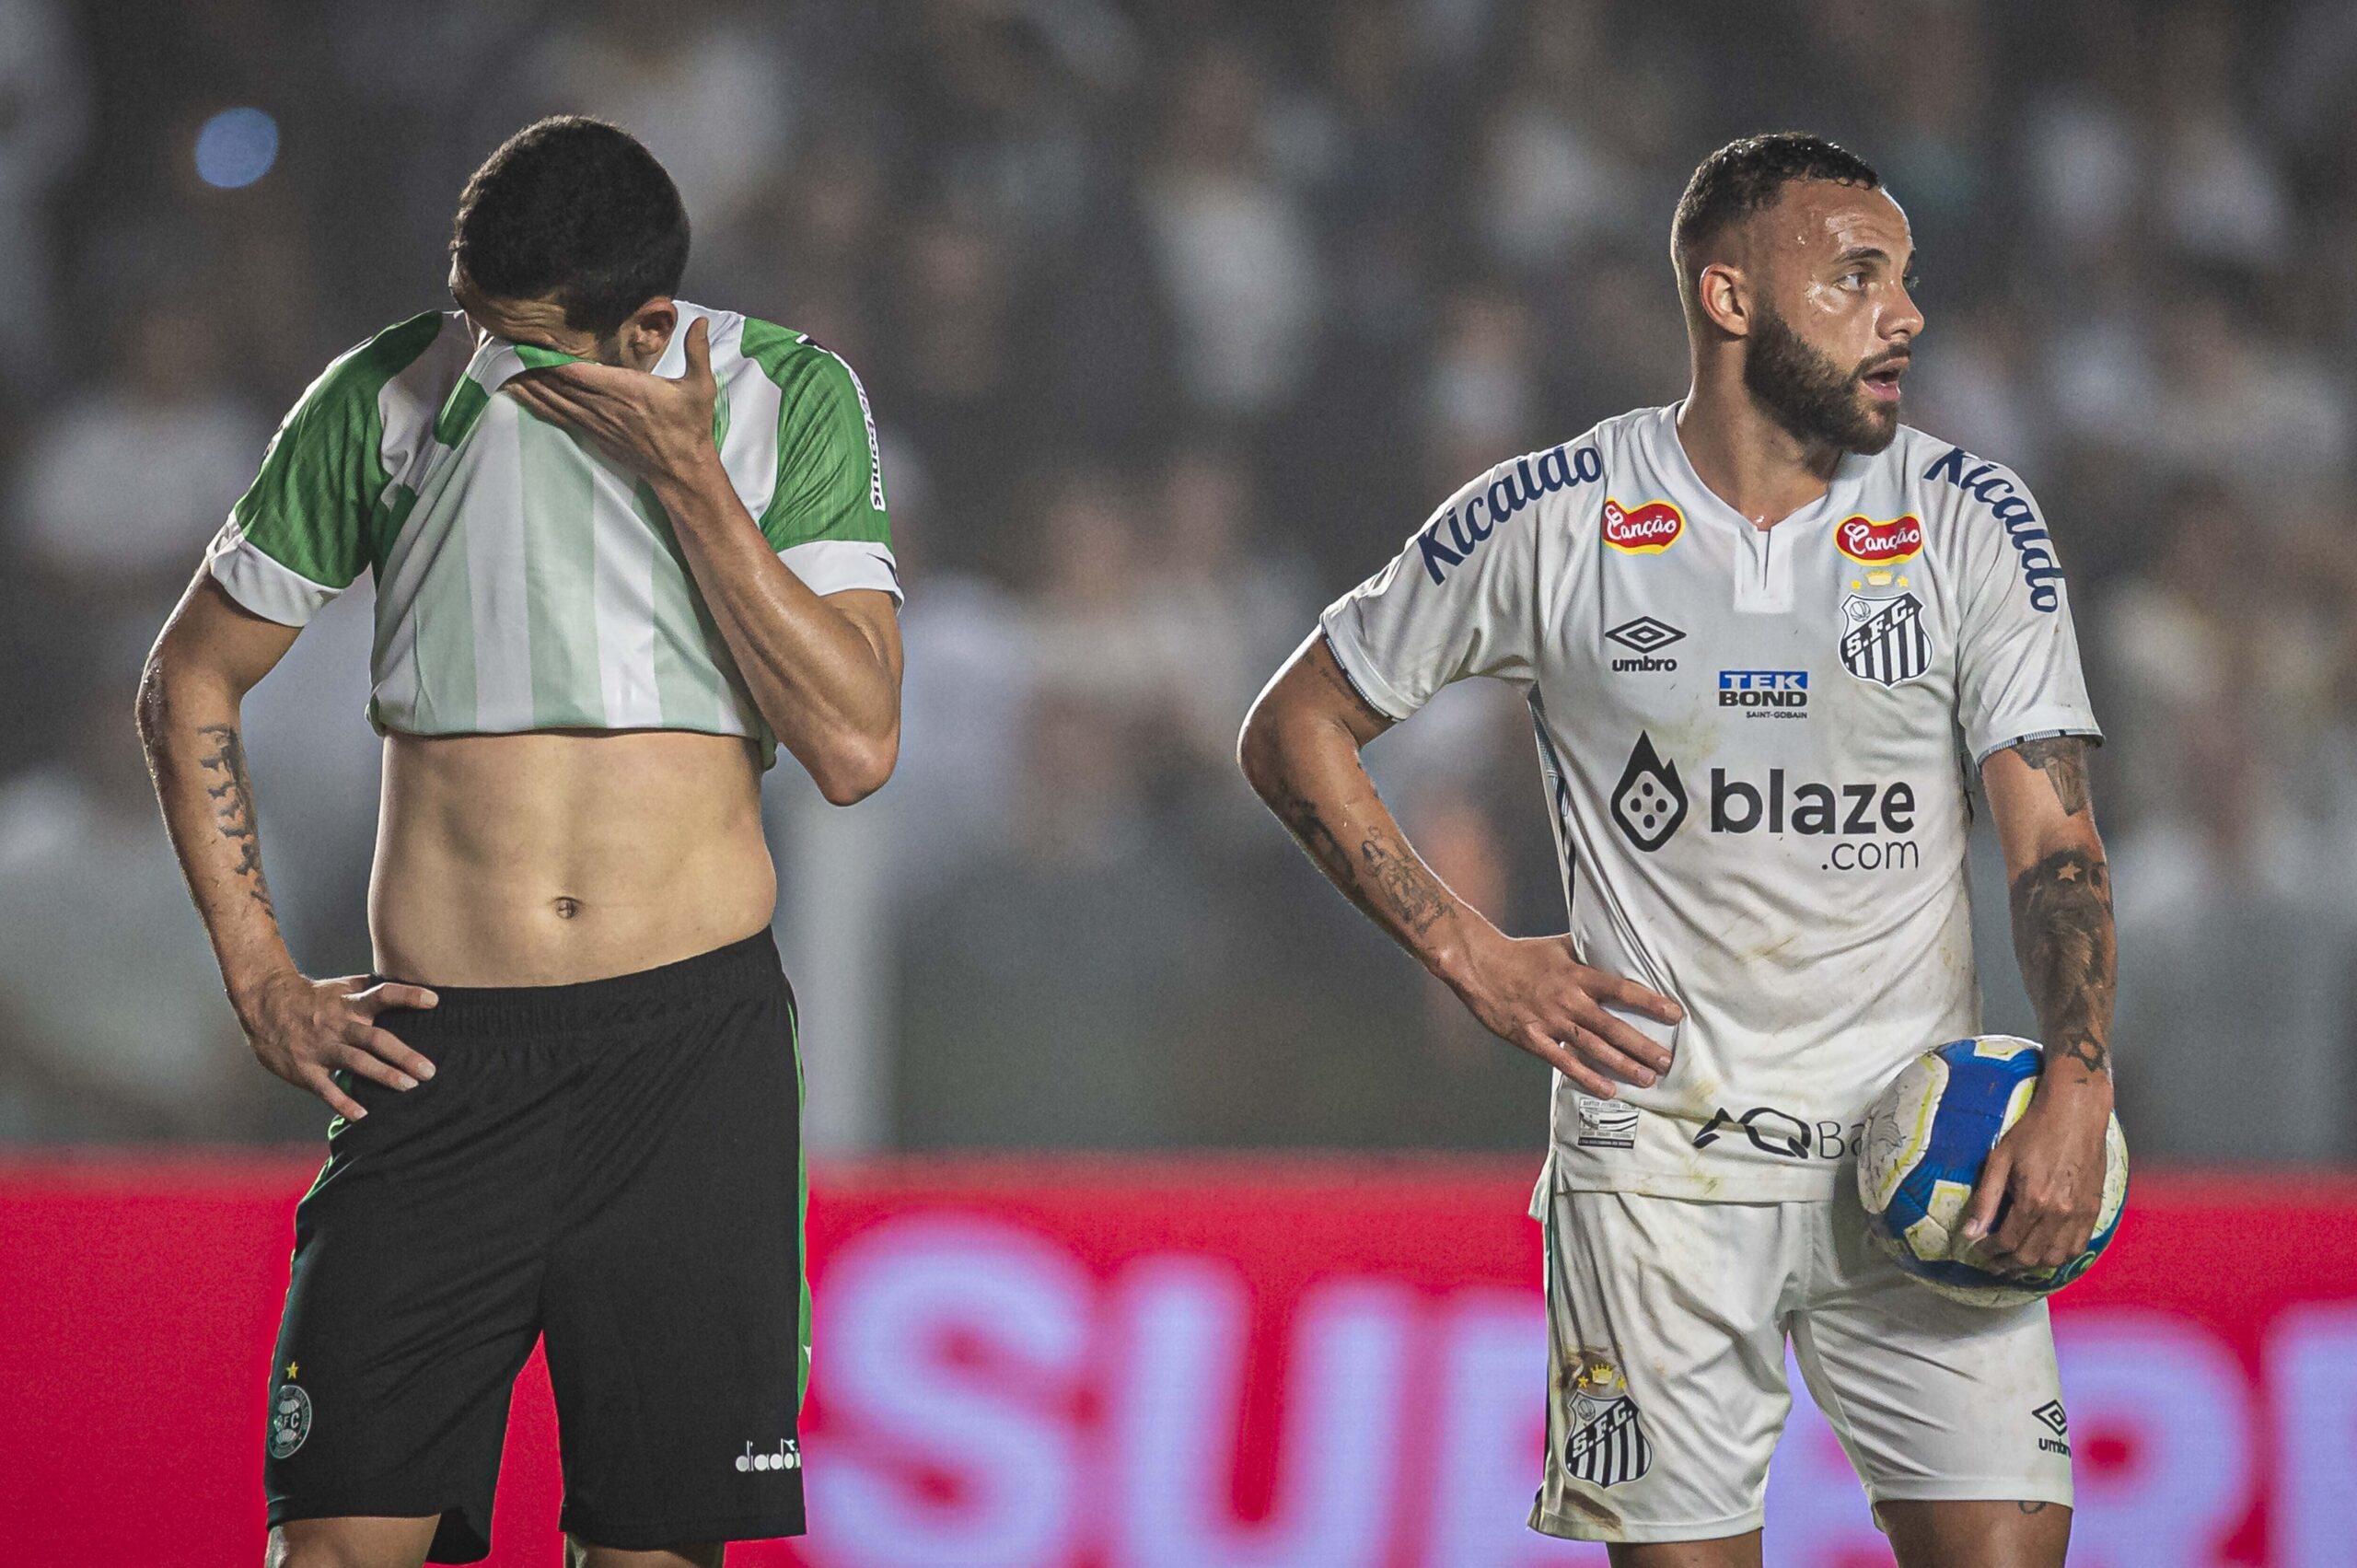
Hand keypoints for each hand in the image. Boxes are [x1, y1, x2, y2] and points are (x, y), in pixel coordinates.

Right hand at [238, 971, 439, 1121]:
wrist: (264, 1004)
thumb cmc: (312, 997)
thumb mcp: (341, 986)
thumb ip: (371, 987)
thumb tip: (406, 979)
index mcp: (350, 1003)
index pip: (383, 995)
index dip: (408, 996)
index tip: (434, 1001)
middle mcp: (338, 1025)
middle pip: (375, 1038)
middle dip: (403, 1055)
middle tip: (429, 1070)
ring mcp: (321, 1048)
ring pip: (356, 1062)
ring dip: (383, 1075)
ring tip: (409, 1087)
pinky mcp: (304, 1069)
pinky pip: (326, 1088)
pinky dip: (343, 1103)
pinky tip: (363, 1115)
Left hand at [505, 315, 719, 491]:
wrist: (682, 470)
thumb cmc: (690, 428)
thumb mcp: (700, 388)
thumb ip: (698, 352)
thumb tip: (700, 320)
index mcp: (626, 390)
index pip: (578, 371)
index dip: (549, 358)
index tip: (528, 343)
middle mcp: (605, 406)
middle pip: (557, 384)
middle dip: (529, 368)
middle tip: (502, 349)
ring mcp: (596, 422)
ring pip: (553, 401)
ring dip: (527, 386)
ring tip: (500, 369)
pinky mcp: (594, 434)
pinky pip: (558, 417)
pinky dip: (537, 405)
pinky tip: (519, 396)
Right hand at [1450, 933, 1681, 1097]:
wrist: (1480, 966)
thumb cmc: (1522, 955)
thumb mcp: (1559, 946)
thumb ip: (1588, 952)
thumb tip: (1618, 947)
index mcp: (1577, 974)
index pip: (1621, 989)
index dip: (1650, 1002)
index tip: (1674, 1014)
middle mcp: (1568, 999)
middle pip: (1612, 1025)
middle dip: (1642, 1044)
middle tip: (1667, 1060)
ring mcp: (1550, 1020)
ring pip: (1593, 1047)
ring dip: (1622, 1064)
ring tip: (1647, 1079)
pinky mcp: (1532, 1038)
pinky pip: (1563, 1061)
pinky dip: (1586, 1076)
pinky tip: (1607, 1089)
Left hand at [1959, 1080, 2109, 1274]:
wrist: (2075, 1114)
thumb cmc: (2034, 1131)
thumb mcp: (1999, 1160)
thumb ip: (1985, 1200)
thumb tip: (1969, 1232)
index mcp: (2034, 1200)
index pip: (2007, 1241)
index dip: (1989, 1251)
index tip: (1978, 1250)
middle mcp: (2060, 1213)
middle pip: (2031, 1256)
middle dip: (2008, 1264)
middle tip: (1993, 1263)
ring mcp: (2081, 1214)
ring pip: (2056, 1258)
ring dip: (2034, 1266)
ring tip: (2016, 1263)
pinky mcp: (2094, 1209)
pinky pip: (2078, 1247)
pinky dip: (2060, 1256)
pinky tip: (2045, 1253)